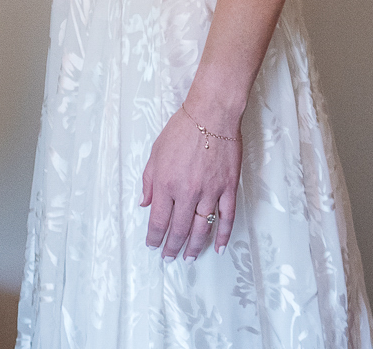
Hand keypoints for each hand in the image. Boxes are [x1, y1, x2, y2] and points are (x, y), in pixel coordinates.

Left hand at [140, 106, 239, 259]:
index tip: (152, 245)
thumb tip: (145, 204)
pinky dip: (222, 235)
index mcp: (166, 184)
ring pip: (201, 229)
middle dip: (172, 247)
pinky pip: (226, 218)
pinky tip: (217, 247)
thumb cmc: (182, 130)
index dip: (154, 237)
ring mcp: (210, 192)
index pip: (158, 220)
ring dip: (194, 247)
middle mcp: (187, 193)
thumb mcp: (155, 153)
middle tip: (169, 258)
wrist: (212, 114)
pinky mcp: (228, 188)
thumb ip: (149, 182)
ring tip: (188, 258)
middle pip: (179, 230)